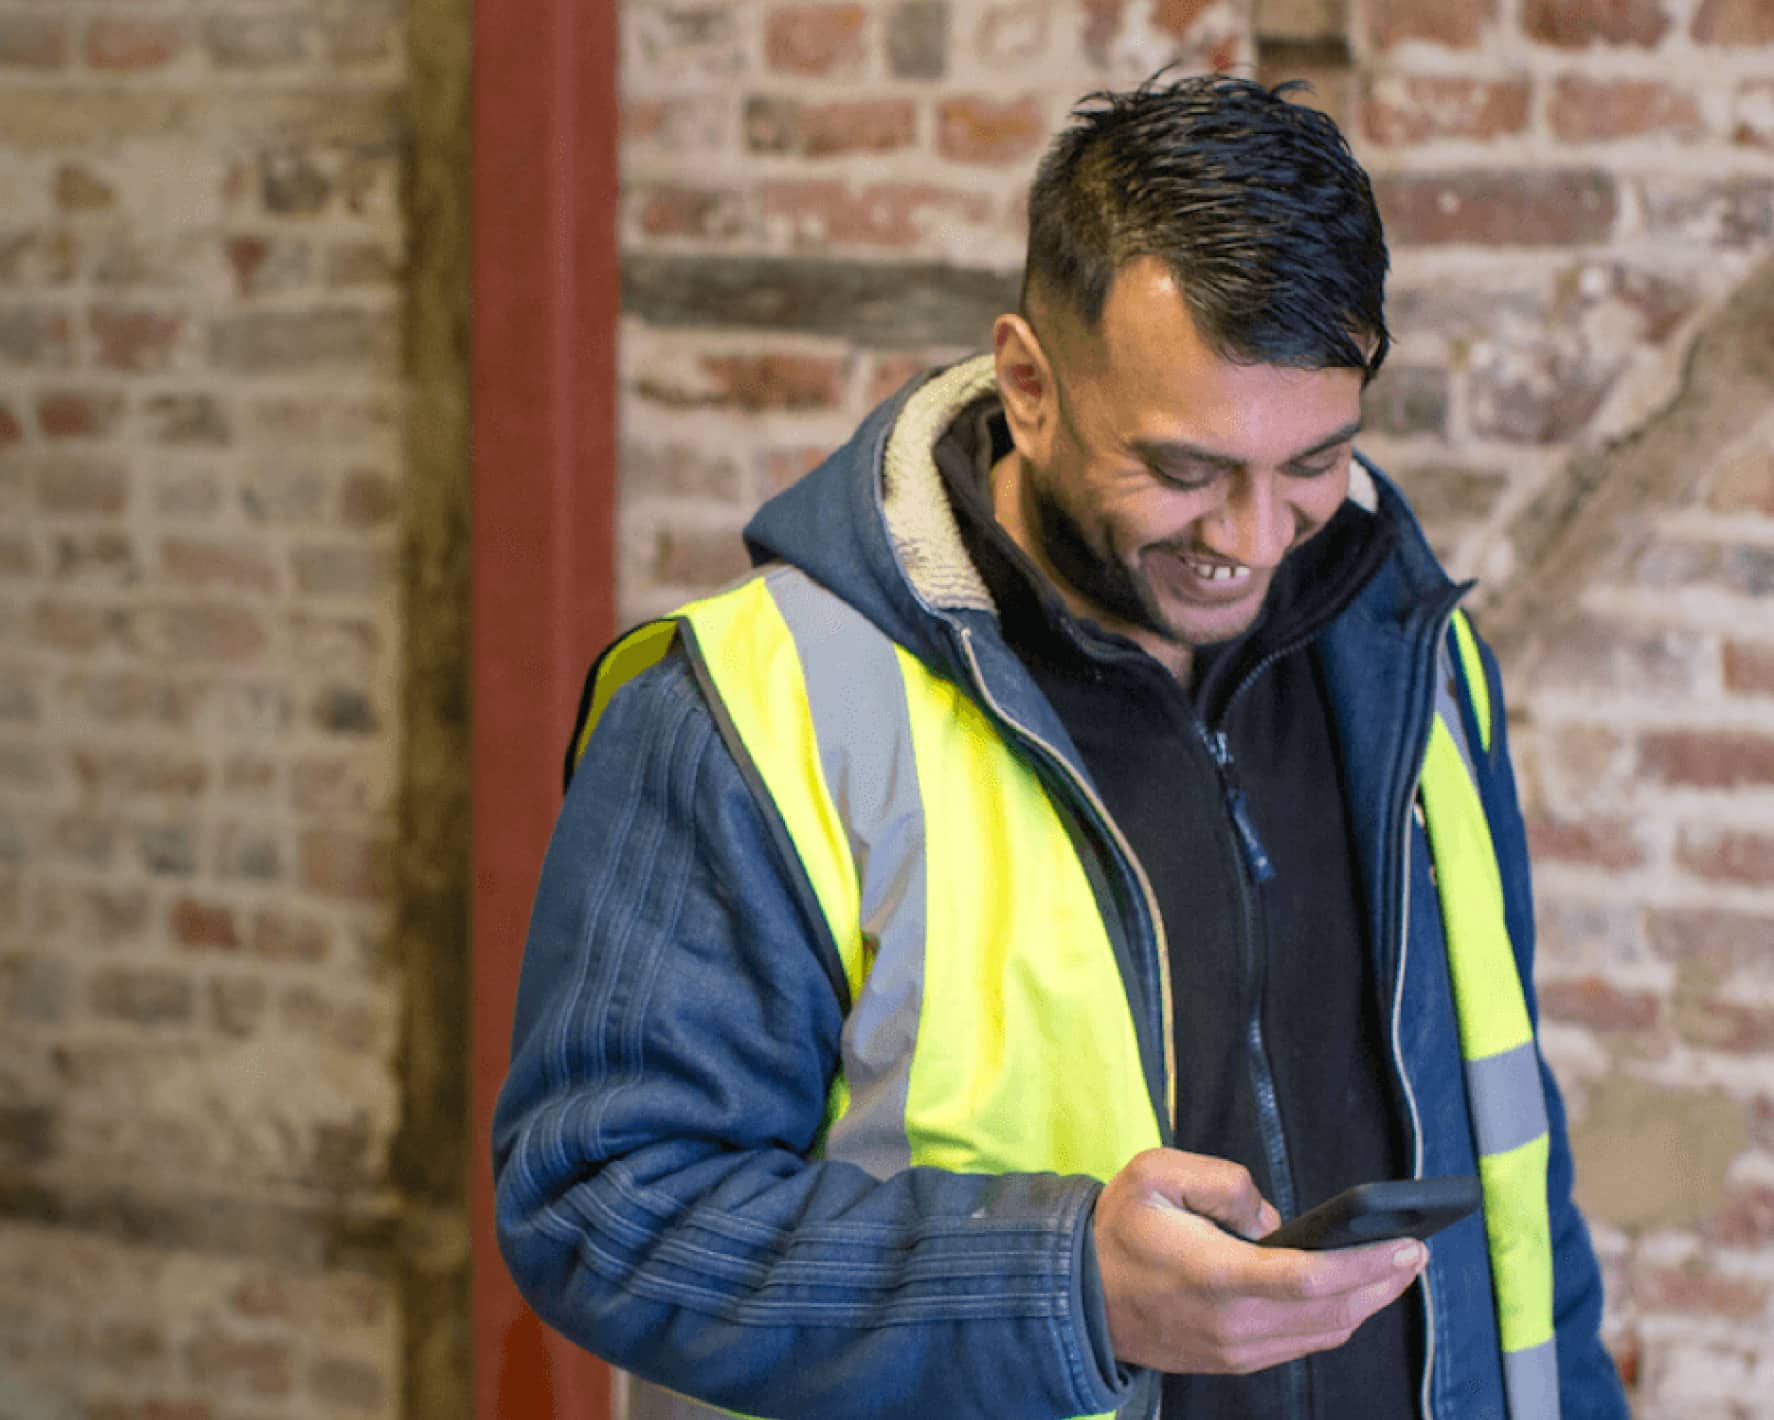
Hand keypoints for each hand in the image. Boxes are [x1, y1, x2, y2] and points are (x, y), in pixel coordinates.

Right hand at [1093, 1149, 1426, 1374]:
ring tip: (1397, 1269)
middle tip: (1417, 1250)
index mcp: (1217, 1276)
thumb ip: (1221, 1179)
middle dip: (1383, 1282)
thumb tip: (1270, 1216)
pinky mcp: (1235, 1359)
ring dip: (1368, 1303)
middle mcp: (1234, 1324)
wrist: (1078, 1296)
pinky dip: (1337, 1319)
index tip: (1406, 1244)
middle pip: (1333, 1313)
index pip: (1311, 1279)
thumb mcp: (1154, 1173)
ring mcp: (1236, 1350)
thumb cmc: (1118, 1229)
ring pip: (1324, 1334)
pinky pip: (1302, 1344)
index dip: (1367, 1264)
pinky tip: (1353, 1294)